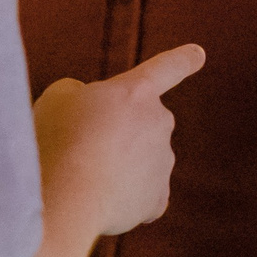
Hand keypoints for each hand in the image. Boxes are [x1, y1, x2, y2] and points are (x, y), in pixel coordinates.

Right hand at [33, 44, 205, 242]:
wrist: (69, 196)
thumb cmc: (58, 139)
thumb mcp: (59, 98)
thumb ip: (81, 95)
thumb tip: (93, 115)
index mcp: (137, 91)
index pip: (166, 68)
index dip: (182, 60)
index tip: (198, 54)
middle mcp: (159, 123)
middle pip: (138, 124)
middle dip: (115, 133)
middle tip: (80, 146)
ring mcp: (163, 162)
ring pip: (138, 161)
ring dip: (115, 166)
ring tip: (82, 176)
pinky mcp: (158, 199)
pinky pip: (142, 194)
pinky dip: (123, 198)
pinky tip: (102, 202)